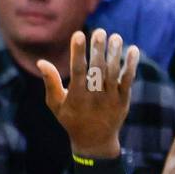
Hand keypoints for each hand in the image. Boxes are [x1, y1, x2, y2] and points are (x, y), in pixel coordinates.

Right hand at [37, 29, 138, 158]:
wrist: (95, 142)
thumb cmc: (71, 119)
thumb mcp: (56, 105)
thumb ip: (50, 83)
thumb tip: (41, 62)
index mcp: (76, 97)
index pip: (77, 71)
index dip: (78, 52)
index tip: (78, 34)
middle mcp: (94, 97)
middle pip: (97, 69)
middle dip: (98, 49)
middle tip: (99, 31)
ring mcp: (111, 99)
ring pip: (114, 73)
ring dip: (115, 54)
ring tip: (115, 36)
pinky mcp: (123, 100)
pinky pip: (128, 80)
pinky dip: (131, 65)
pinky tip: (132, 49)